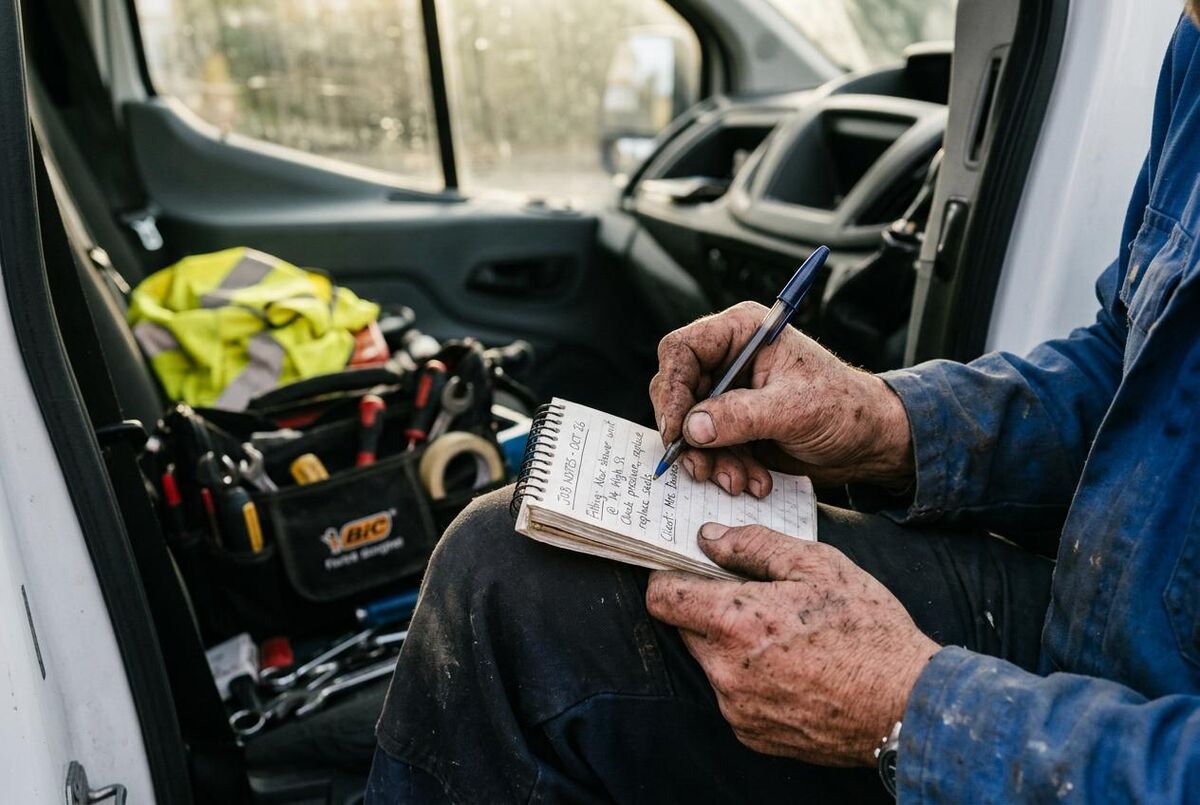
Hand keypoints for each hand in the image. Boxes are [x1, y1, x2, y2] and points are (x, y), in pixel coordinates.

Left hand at [645, 523, 937, 765]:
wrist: (905, 705)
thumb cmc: (867, 629)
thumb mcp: (818, 565)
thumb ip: (755, 546)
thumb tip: (710, 538)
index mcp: (735, 622)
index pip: (662, 598)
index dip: (671, 578)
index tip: (692, 571)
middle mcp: (725, 671)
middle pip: (686, 629)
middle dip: (710, 610)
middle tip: (756, 600)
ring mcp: (736, 708)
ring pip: (711, 663)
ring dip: (732, 647)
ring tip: (785, 638)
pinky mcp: (751, 735)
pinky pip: (733, 696)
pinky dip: (751, 680)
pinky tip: (793, 670)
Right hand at [649, 302, 913, 494]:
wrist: (869, 442)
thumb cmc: (845, 408)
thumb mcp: (793, 409)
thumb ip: (740, 416)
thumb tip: (692, 427)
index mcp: (741, 333)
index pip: (682, 350)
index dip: (671, 389)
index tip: (675, 430)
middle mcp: (729, 359)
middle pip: (678, 392)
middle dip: (689, 436)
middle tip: (701, 467)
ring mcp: (729, 394)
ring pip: (690, 427)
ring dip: (710, 460)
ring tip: (739, 481)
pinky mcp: (733, 425)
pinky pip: (709, 449)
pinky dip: (725, 469)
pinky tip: (754, 482)